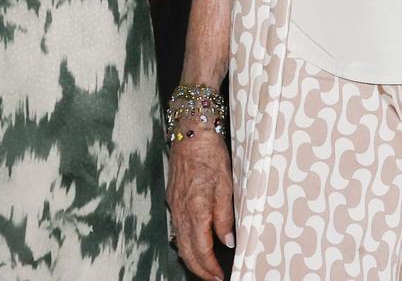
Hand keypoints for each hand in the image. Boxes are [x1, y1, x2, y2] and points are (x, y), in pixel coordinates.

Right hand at [169, 131, 235, 279]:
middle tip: (213, 278)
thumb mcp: (226, 185)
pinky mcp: (174, 201)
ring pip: (180, 242)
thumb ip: (225, 216)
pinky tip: (193, 246)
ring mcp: (175, 207)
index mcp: (196, 209)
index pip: (201, 248)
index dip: (210, 266)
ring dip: (191, 259)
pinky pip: (177, 230)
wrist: (191, 136)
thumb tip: (227, 241)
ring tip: (205, 269)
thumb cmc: (211, 156)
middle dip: (199, 269)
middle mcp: (181, 212)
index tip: (220, 276)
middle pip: (186, 251)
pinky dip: (185, 245)